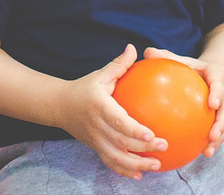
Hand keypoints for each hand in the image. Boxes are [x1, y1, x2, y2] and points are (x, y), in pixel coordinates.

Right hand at [55, 45, 166, 178]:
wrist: (58, 105)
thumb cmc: (84, 88)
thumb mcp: (99, 75)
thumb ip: (118, 65)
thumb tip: (134, 48)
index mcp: (99, 106)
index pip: (118, 121)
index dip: (135, 130)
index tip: (152, 134)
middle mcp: (96, 125)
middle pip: (120, 141)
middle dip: (143, 148)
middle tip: (164, 146)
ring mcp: (95, 139)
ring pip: (116, 157)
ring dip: (136, 164)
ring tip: (157, 165)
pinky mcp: (95, 147)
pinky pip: (109, 162)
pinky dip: (124, 171)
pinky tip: (141, 174)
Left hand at [143, 47, 223, 155]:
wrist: (210, 73)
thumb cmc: (189, 66)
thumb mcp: (180, 60)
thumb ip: (164, 56)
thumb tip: (146, 52)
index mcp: (218, 74)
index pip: (219, 82)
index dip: (218, 93)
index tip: (213, 104)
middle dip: (222, 122)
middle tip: (212, 134)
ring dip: (221, 136)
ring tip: (209, 149)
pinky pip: (223, 129)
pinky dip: (216, 141)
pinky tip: (205, 152)